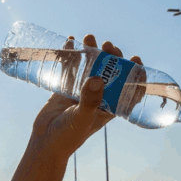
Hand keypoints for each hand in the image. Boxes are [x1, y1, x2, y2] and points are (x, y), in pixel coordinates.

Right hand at [30, 34, 142, 157]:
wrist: (44, 142)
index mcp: (109, 106)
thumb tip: (98, 78)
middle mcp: (98, 97)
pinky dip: (71, 54)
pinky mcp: (65, 87)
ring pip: (91, 66)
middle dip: (111, 57)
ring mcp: (81, 90)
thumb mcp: (82, 119)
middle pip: (110, 72)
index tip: (135, 59)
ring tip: (89, 38)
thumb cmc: (68, 137)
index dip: (135, 74)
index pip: (129, 89)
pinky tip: (70, 41)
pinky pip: (70, 67)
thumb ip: (90, 101)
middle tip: (107, 45)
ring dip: (92, 51)